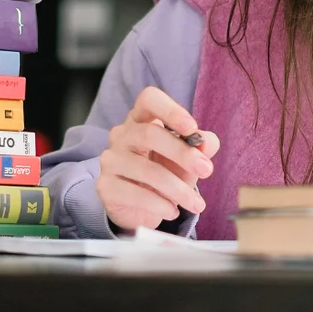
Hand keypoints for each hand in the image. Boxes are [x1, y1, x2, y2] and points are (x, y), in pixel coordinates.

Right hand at [97, 86, 220, 231]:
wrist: (143, 206)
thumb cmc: (167, 170)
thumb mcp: (189, 157)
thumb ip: (202, 146)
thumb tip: (207, 143)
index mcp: (142, 118)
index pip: (149, 99)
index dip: (170, 110)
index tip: (192, 128)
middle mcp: (122, 134)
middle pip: (149, 134)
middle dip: (182, 153)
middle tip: (206, 171)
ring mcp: (110, 159)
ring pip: (146, 169)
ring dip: (177, 189)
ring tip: (196, 204)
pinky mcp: (105, 185)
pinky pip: (134, 193)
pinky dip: (159, 204)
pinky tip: (172, 211)